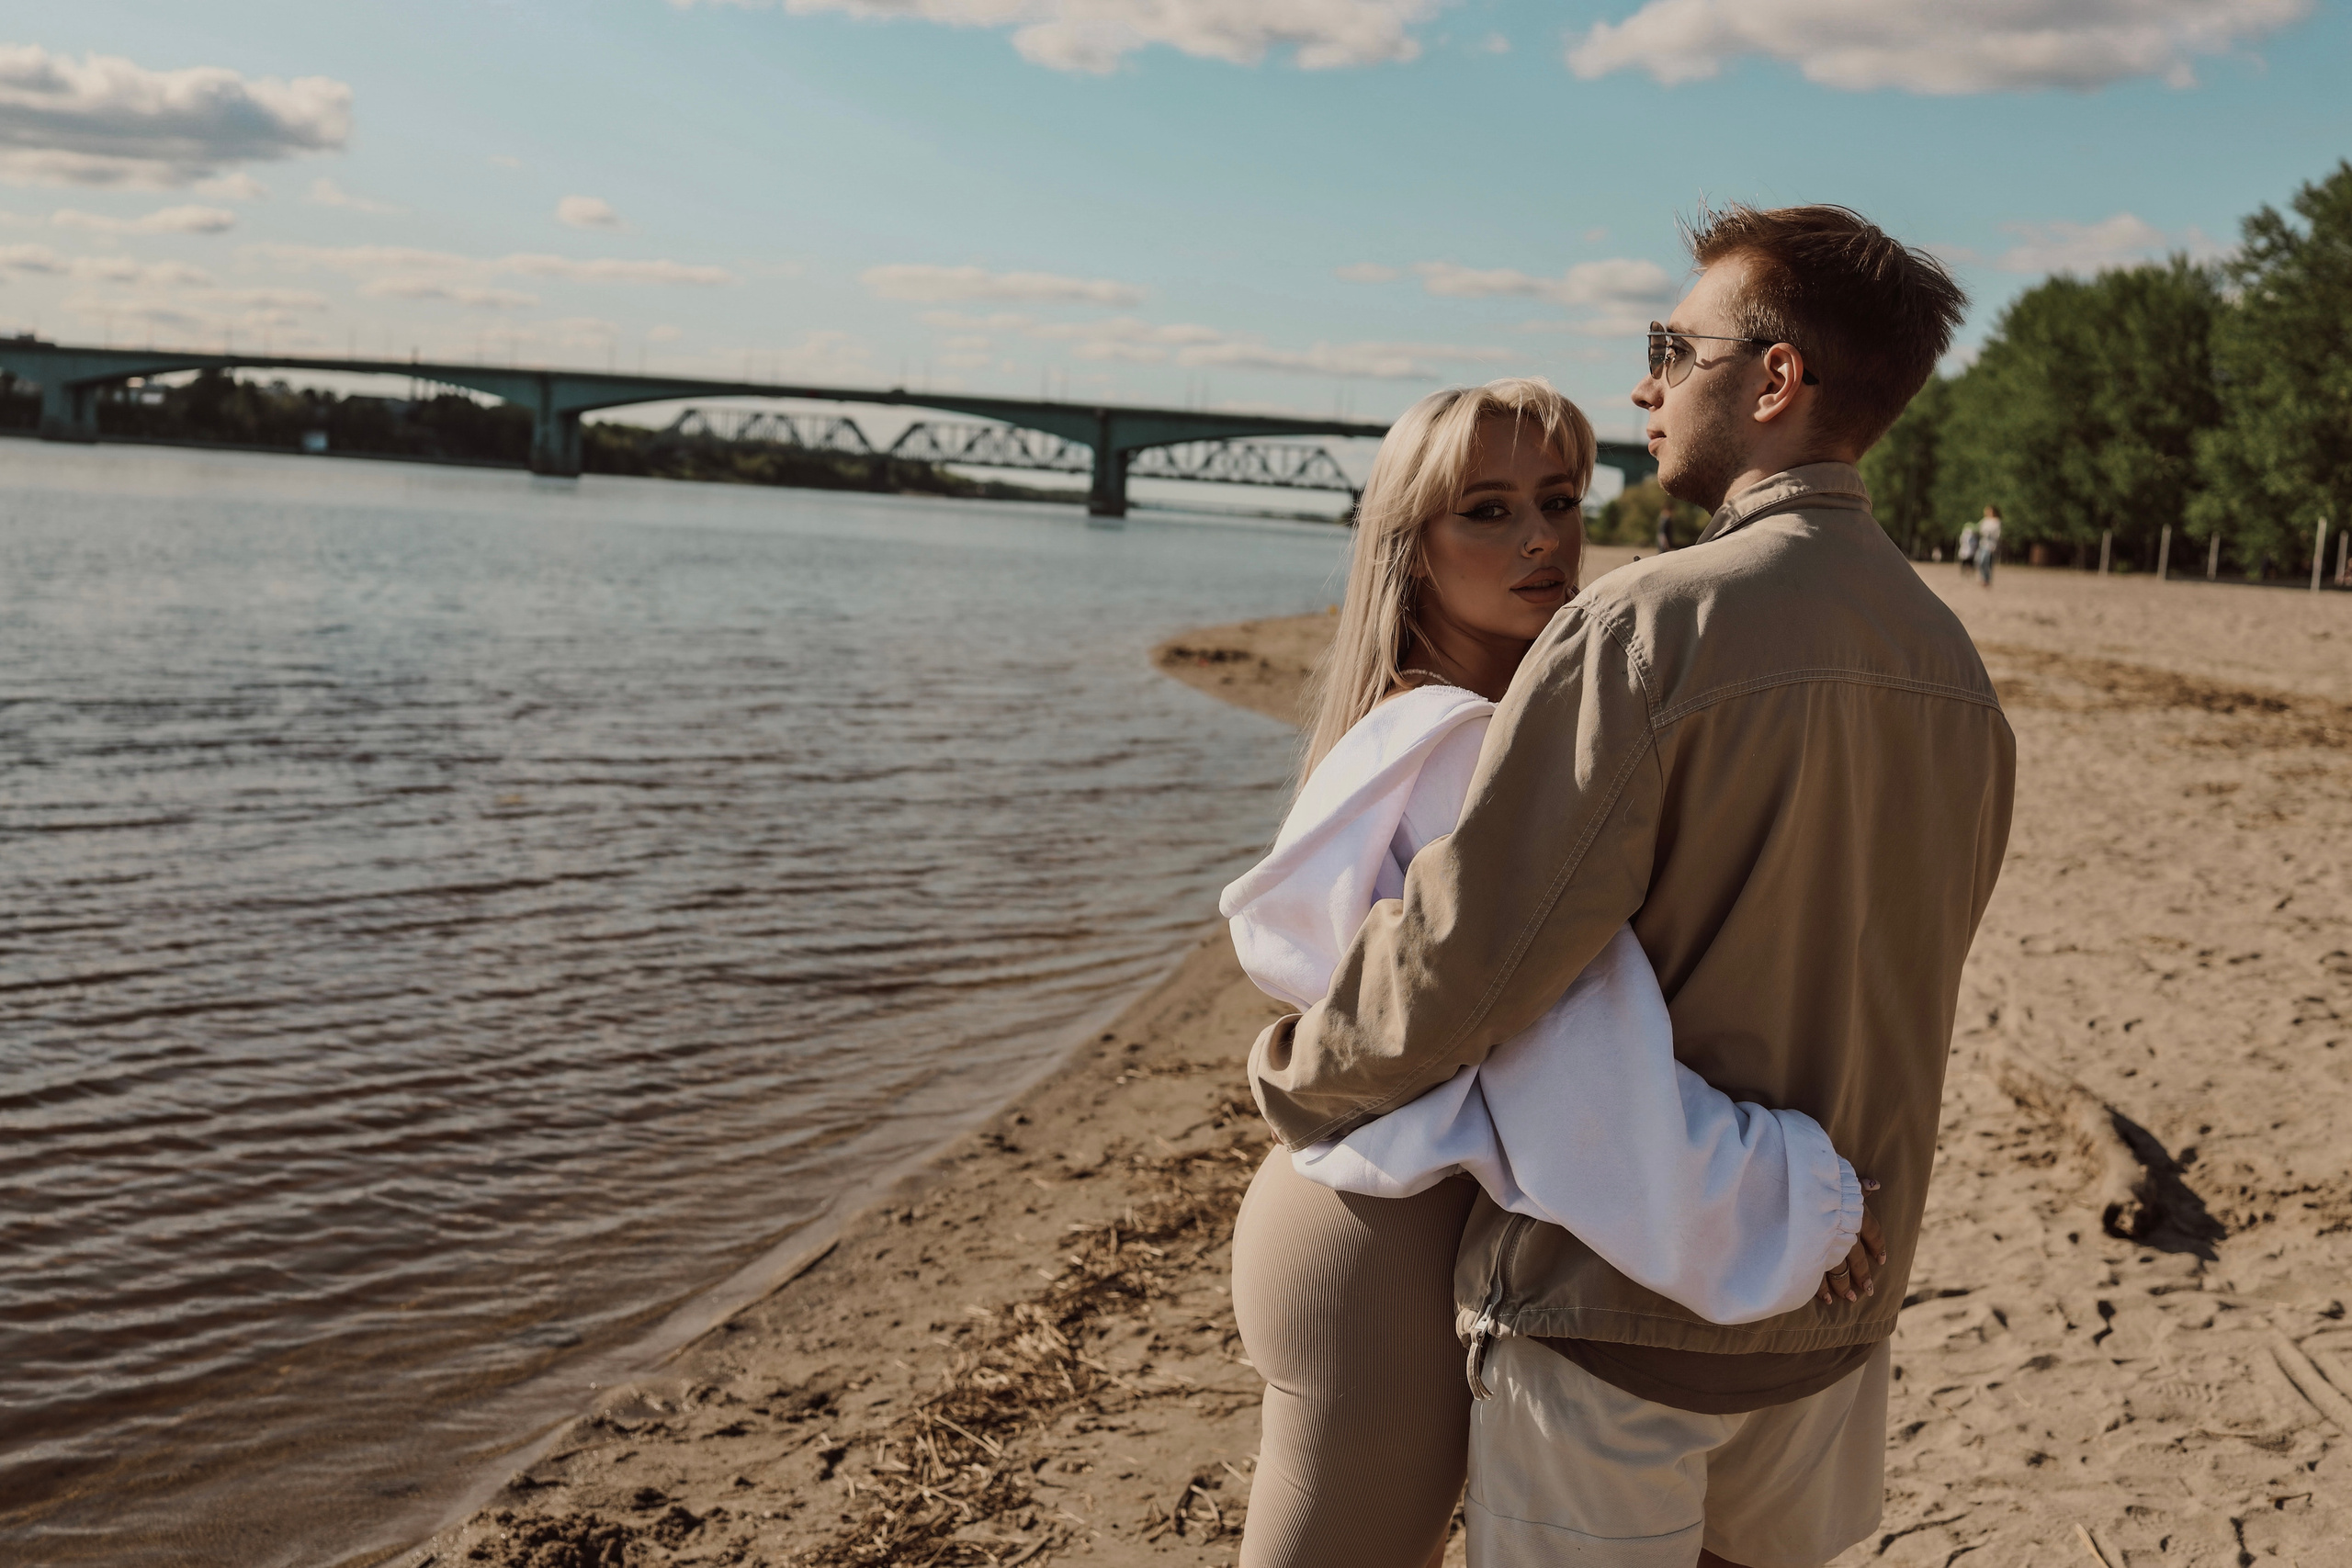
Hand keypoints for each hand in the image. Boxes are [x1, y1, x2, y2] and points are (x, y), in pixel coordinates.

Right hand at [1819, 1177, 1886, 1305]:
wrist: (1787, 1183)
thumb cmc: (1814, 1178)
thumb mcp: (1838, 1177)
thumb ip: (1857, 1186)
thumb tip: (1876, 1185)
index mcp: (1855, 1212)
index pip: (1873, 1233)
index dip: (1878, 1246)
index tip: (1882, 1260)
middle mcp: (1844, 1231)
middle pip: (1857, 1258)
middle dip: (1862, 1275)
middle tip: (1867, 1289)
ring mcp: (1826, 1245)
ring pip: (1840, 1271)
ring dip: (1844, 1286)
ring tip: (1850, 1298)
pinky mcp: (1807, 1254)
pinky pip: (1816, 1277)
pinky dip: (1821, 1289)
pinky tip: (1827, 1299)